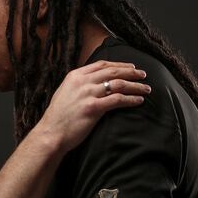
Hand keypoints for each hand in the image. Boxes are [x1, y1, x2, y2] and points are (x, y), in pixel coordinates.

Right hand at [35, 60, 149, 151]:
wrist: (51, 133)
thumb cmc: (58, 117)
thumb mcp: (65, 92)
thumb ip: (79, 85)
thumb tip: (94, 81)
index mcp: (75, 76)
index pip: (102, 64)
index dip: (119, 64)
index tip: (132, 67)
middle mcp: (82, 82)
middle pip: (113, 72)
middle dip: (132, 73)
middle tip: (144, 75)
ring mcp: (87, 94)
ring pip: (119, 84)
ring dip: (135, 86)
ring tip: (146, 89)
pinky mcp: (93, 108)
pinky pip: (118, 100)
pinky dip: (131, 99)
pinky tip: (139, 101)